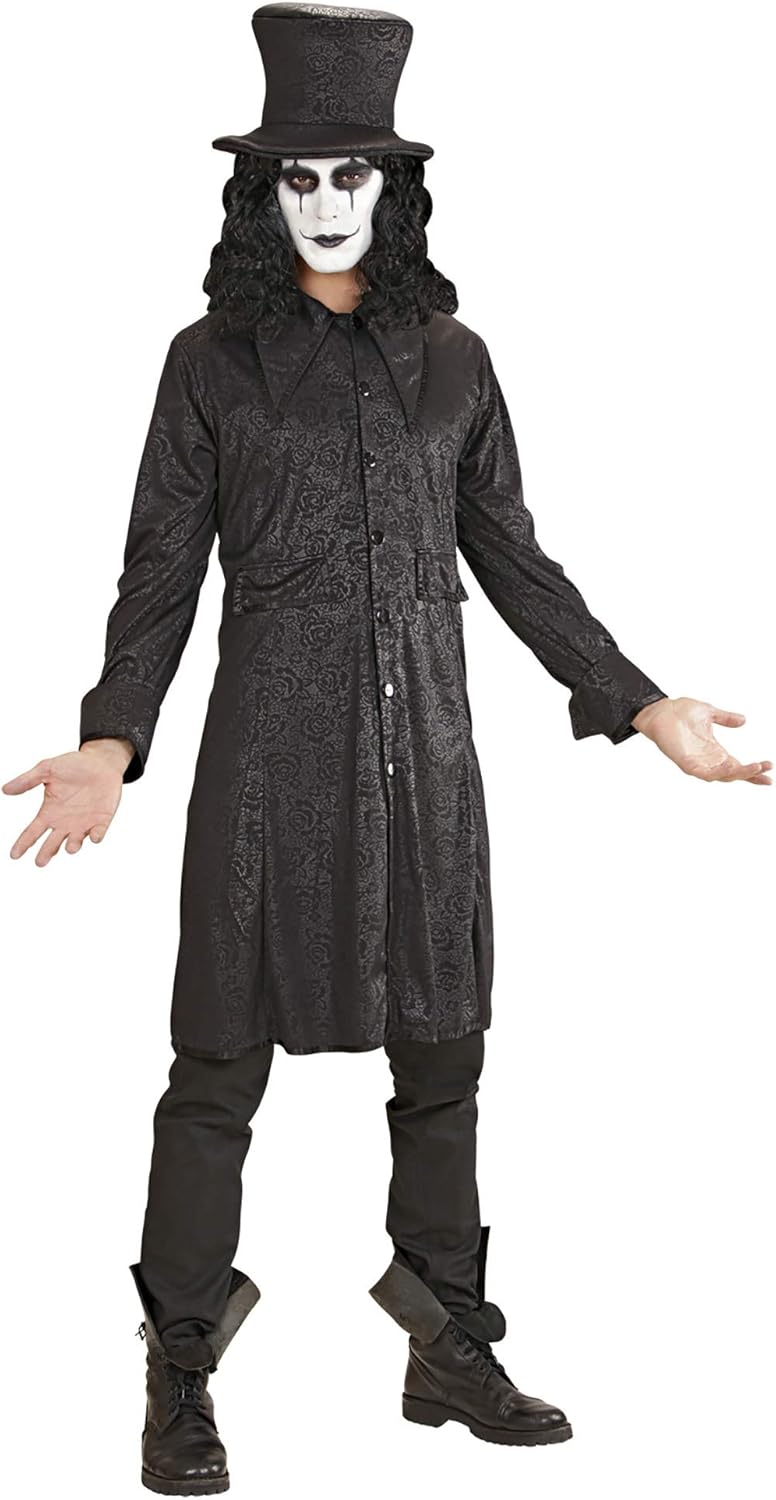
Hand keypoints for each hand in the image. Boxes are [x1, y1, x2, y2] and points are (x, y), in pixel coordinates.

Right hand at [2, 738, 134, 864]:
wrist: (101, 761)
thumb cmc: (73, 765)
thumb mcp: (47, 769)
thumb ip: (27, 780)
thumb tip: (5, 789)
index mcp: (49, 812)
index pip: (33, 832)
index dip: (23, 843)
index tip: (14, 855)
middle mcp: (65, 822)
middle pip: (52, 843)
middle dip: (47, 853)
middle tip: (40, 862)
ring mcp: (83, 823)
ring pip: (75, 841)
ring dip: (73, 845)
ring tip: (69, 848)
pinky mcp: (102, 820)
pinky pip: (98, 832)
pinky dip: (96, 835)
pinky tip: (94, 837)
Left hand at [631, 698, 771, 784]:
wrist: (660, 708)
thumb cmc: (680, 711)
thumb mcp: (710, 713)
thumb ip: (726, 718)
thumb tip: (743, 720)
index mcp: (715, 750)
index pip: (737, 765)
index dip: (753, 770)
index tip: (770, 770)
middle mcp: (708, 759)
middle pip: (733, 774)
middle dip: (751, 774)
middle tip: (766, 770)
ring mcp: (697, 763)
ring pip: (722, 776)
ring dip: (739, 774)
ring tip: (755, 768)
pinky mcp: (686, 763)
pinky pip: (705, 774)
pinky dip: (719, 773)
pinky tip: (731, 768)